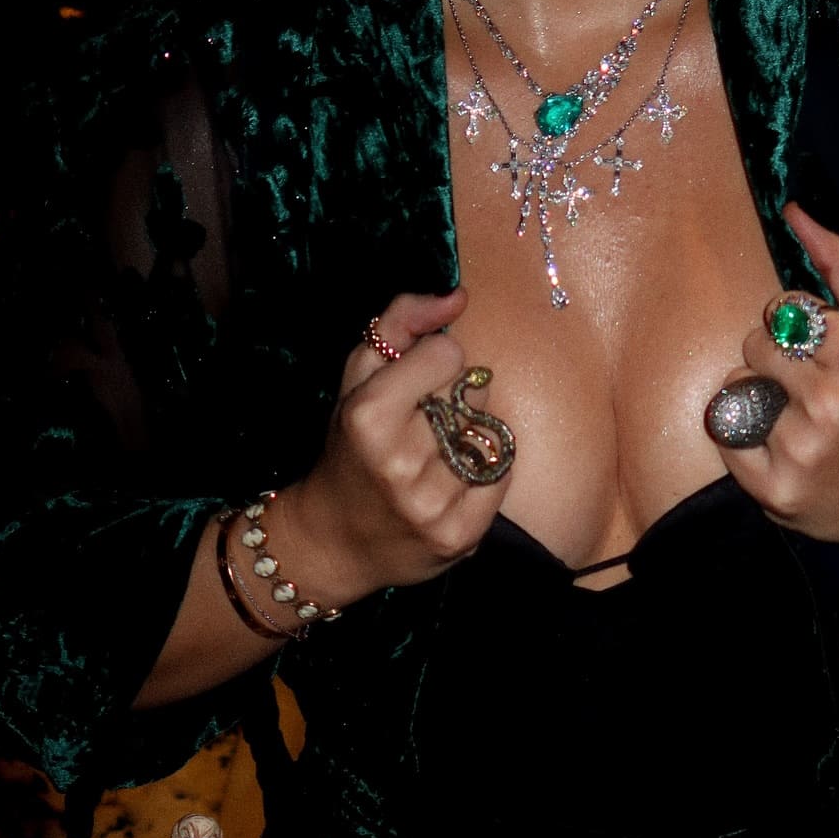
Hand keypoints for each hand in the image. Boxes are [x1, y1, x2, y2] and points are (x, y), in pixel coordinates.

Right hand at [269, 287, 514, 602]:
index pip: (448, 355)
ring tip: (435, 457)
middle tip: (420, 429)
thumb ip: (400, 323)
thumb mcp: (357, 378)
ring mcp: (431, 504)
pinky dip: (486, 471)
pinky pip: (502, 475)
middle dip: (451, 402)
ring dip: (469, 438)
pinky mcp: (459, 536)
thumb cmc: (349, 450)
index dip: (435, 364)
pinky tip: (454, 481)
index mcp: (369, 416)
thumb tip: (458, 296)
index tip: (415, 386)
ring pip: (488, 435)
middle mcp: (399, 462)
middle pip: (470, 395)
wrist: (336, 540)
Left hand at [722, 204, 838, 571]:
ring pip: (736, 386)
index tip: (818, 351)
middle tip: (805, 386)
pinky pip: (723, 433)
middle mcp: (833, 403)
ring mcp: (801, 450)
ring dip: (754, 395)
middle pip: (754, 344)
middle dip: (772, 358)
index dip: (795, 326)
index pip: (784, 308)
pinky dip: (739, 433)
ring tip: (793, 418)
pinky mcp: (774, 490)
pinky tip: (774, 444)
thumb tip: (793, 210)